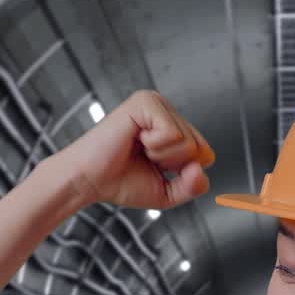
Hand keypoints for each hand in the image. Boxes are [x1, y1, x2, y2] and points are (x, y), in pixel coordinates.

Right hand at [53, 90, 214, 209]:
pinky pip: (172, 133)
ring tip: (138, 149)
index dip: (183, 173)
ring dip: (161, 157)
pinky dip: (154, 146)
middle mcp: (167, 111)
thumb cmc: (121, 182)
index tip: (154, 168)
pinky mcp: (145, 102)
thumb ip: (193, 186)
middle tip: (144, 159)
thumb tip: (203, 165)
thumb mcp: (168, 192)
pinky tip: (135, 140)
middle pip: (200, 149)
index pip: (206, 154)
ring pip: (188, 142)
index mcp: (173, 128)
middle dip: (172, 165)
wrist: (88, 181)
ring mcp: (157, 103)